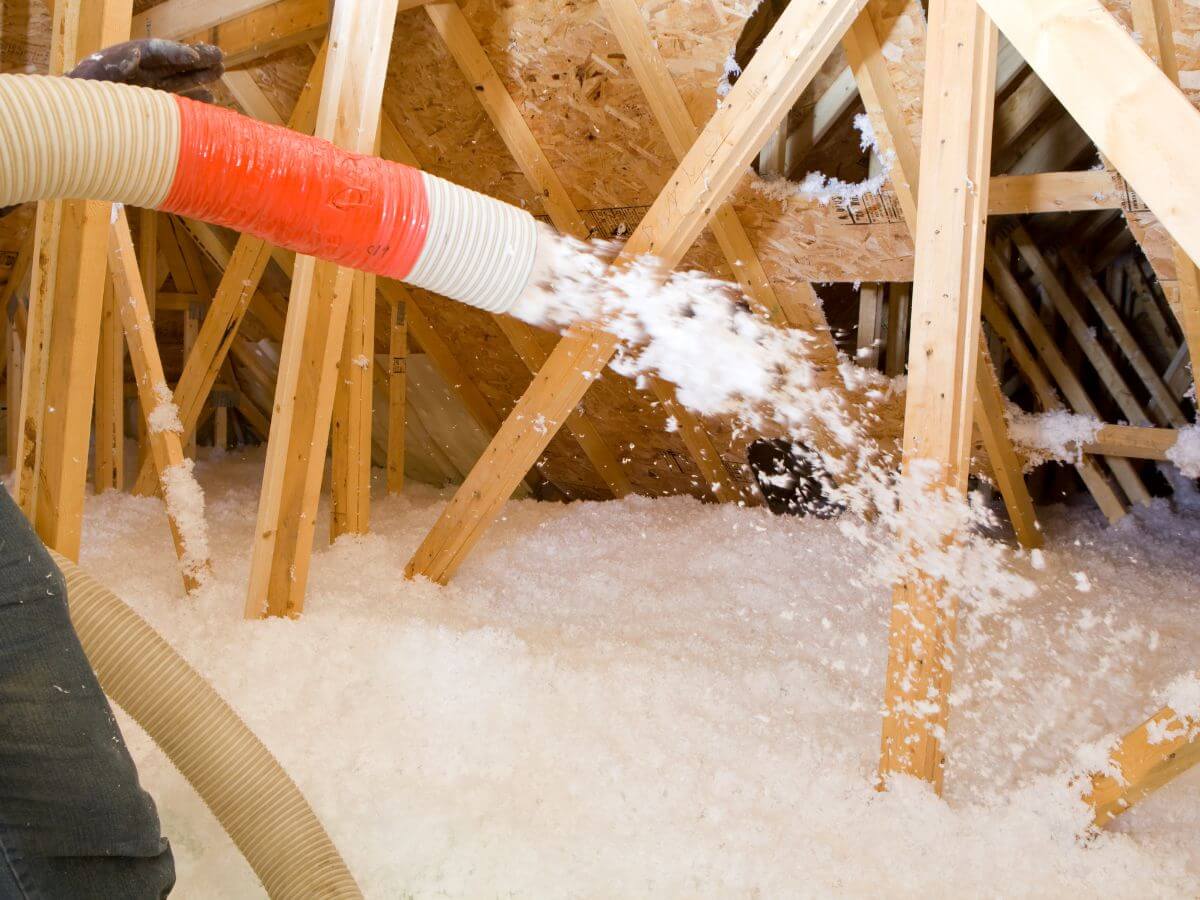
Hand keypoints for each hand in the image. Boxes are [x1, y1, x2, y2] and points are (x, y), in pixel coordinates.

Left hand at [68, 39, 223, 102]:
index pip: (156, 51)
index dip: (176, 53)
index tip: (194, 56)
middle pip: (173, 61)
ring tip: (221, 70)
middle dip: (196, 58)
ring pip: (179, 78)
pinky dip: (194, 98)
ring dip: (200, 75)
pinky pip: (177, 99)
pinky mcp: (153, 105)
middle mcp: (141, 71)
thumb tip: (137, 55)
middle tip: (220, 55)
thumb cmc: (83, 95)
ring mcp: (149, 88)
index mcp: (126, 58)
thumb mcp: (95, 76)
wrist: (76, 116)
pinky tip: (210, 98)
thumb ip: (117, 66)